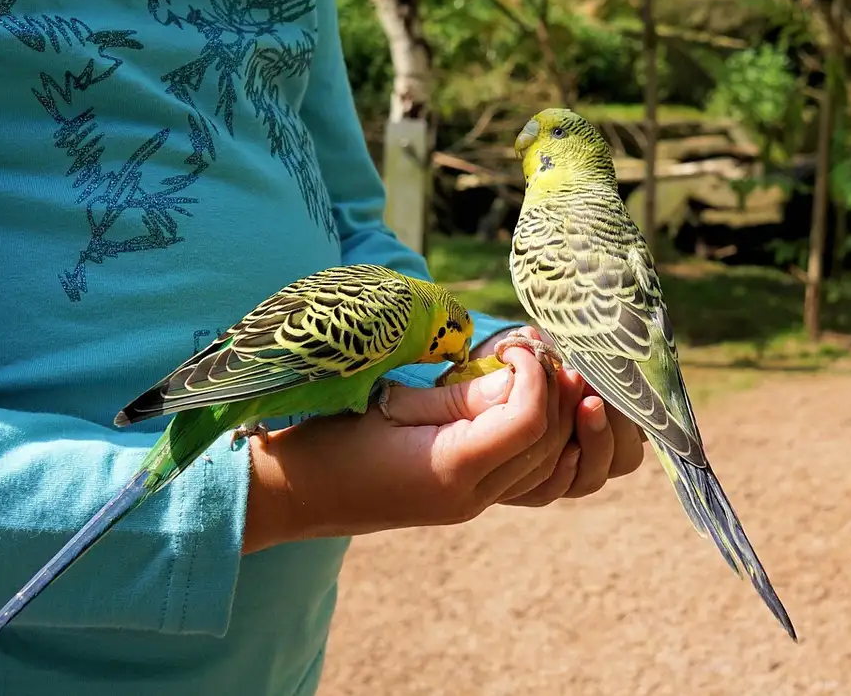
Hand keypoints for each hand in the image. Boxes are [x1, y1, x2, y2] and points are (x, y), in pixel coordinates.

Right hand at [243, 344, 636, 552]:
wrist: (297, 493)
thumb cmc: (331, 440)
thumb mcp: (393, 405)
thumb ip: (459, 395)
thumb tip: (515, 375)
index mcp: (450, 468)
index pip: (527, 421)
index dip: (534, 376)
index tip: (513, 344)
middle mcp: (470, 497)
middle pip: (547, 444)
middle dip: (553, 392)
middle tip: (536, 350)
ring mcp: (470, 505)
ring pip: (546, 466)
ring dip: (554, 417)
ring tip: (539, 374)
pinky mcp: (465, 501)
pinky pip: (526, 477)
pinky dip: (541, 442)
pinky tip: (533, 410)